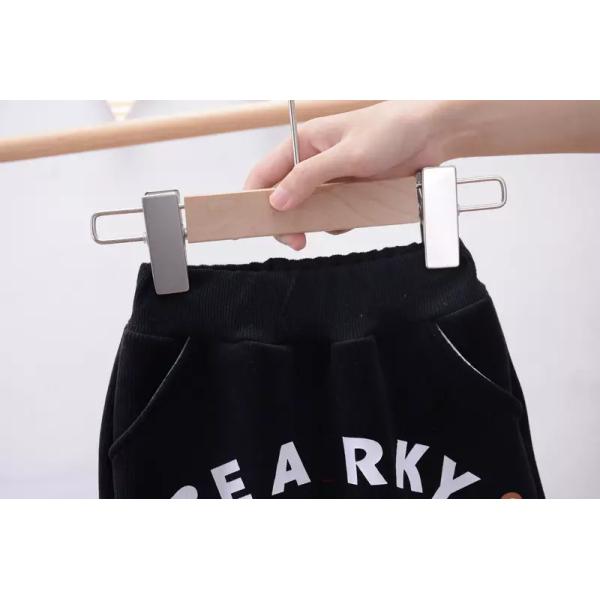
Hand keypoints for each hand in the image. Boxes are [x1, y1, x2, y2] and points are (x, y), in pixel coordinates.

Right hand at [244, 101, 443, 249]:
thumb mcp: (346, 154)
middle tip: (297, 241)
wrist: (431, 135)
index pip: (264, 173)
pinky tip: (357, 212)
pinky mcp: (350, 193)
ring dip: (318, 222)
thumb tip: (277, 201)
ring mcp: (332, 180)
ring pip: (309, 210)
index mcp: (304, 143)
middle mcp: (313, 161)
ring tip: (336, 220)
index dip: (253, 198)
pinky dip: (342, 220)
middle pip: (283, 198)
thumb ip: (309, 177)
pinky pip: (334, 215)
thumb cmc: (390, 129)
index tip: (253, 224)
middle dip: (287, 221)